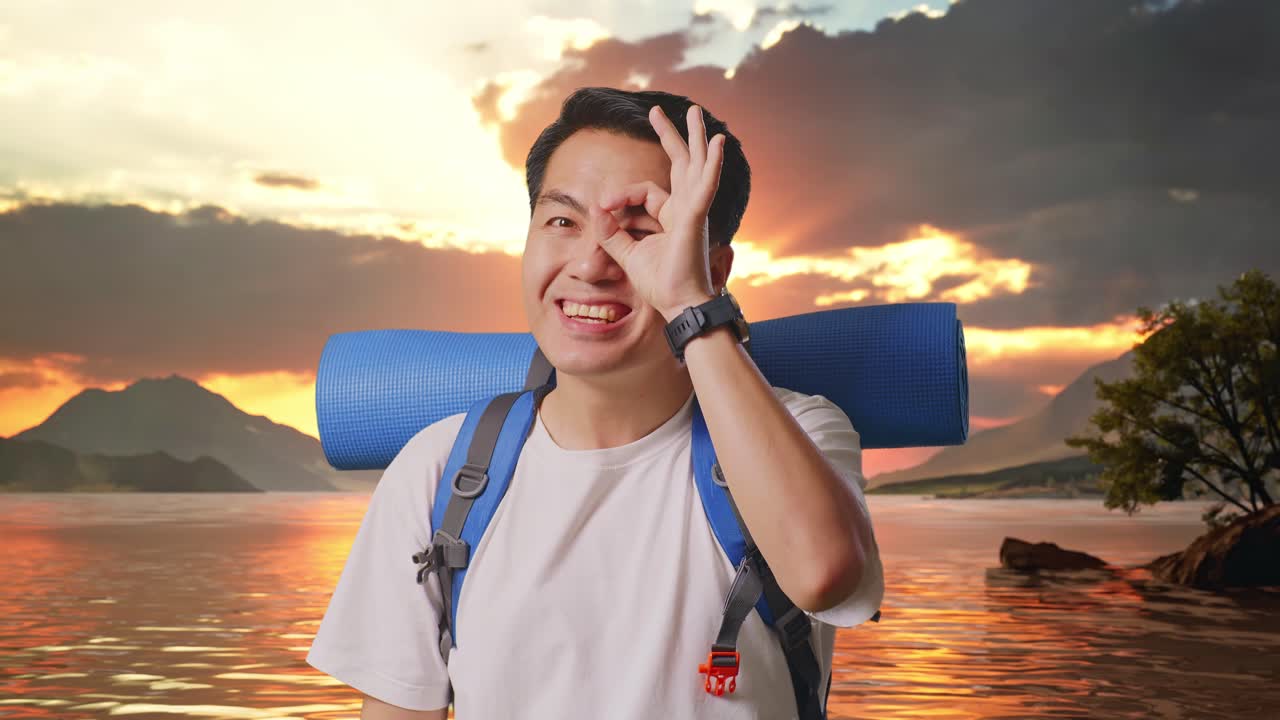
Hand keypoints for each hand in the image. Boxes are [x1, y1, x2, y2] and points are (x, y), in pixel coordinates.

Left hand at [593, 104, 724, 320]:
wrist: (679, 305)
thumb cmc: (660, 284)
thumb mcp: (627, 254)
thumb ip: (611, 232)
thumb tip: (595, 210)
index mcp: (672, 216)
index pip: (644, 191)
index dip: (619, 195)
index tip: (602, 207)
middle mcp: (686, 209)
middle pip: (680, 164)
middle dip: (670, 136)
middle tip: (659, 111)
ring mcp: (694, 211)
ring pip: (695, 165)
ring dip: (695, 137)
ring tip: (696, 112)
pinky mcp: (696, 218)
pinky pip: (704, 185)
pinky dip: (712, 163)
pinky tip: (716, 143)